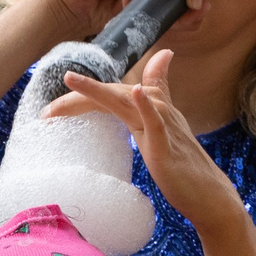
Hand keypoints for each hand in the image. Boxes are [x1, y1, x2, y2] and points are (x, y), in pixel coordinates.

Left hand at [53, 50, 250, 238]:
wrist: (209, 196)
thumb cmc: (184, 166)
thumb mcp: (164, 129)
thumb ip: (160, 94)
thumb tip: (162, 59)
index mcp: (153, 108)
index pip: (113, 94)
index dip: (84, 95)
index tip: (52, 111)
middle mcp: (158, 110)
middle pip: (113, 94)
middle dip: (79, 96)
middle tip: (46, 112)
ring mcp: (164, 127)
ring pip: (127, 101)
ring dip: (99, 90)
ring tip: (72, 80)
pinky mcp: (168, 146)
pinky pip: (156, 122)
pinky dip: (145, 106)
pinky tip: (135, 93)